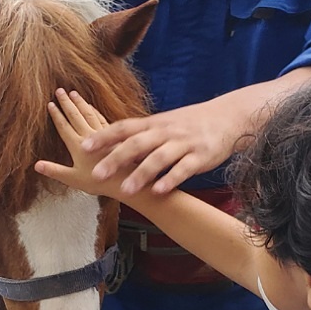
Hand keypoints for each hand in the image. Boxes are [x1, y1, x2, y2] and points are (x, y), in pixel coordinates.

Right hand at [35, 89, 124, 198]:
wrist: (124, 180)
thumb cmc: (98, 182)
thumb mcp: (72, 179)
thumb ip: (54, 170)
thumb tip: (36, 165)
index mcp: (77, 145)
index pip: (64, 126)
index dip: (56, 114)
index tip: (50, 103)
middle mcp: (89, 136)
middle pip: (75, 115)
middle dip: (66, 102)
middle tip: (60, 90)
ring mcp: (102, 134)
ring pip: (88, 113)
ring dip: (80, 103)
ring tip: (73, 93)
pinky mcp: (113, 136)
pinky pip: (101, 118)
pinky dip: (94, 110)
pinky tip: (91, 106)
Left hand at [79, 97, 237, 196]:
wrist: (227, 118)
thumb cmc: (188, 125)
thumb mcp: (162, 125)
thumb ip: (139, 136)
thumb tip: (108, 145)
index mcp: (153, 124)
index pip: (123, 127)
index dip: (103, 137)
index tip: (83, 147)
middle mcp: (165, 132)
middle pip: (136, 144)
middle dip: (115, 159)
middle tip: (97, 174)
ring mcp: (183, 144)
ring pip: (159, 158)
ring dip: (141, 174)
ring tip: (126, 191)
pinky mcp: (200, 157)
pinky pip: (183, 169)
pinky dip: (171, 180)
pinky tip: (159, 191)